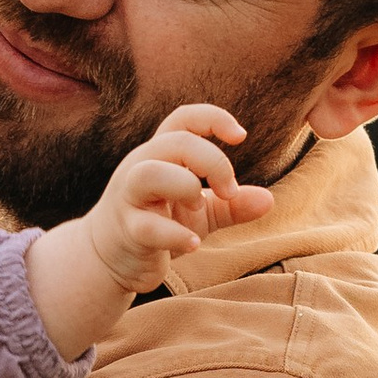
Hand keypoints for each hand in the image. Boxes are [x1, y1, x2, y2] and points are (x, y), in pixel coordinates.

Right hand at [22, 107, 274, 358]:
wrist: (108, 258)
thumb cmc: (157, 223)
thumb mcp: (199, 211)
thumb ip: (232, 204)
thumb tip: (269, 200)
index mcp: (160, 154)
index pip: (184, 119)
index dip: (213, 119)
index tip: (240, 137)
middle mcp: (141, 166)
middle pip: (176, 142)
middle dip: (213, 163)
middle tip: (229, 191)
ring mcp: (129, 198)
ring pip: (150, 173)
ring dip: (185, 186)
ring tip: (197, 207)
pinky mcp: (127, 231)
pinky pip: (149, 227)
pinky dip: (176, 236)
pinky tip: (192, 245)